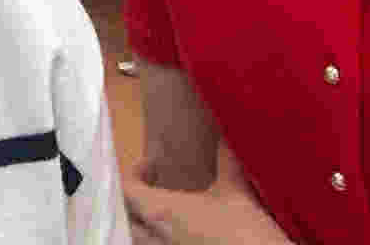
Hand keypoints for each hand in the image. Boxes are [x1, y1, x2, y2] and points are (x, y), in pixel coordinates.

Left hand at [125, 142, 291, 244]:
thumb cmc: (242, 230)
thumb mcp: (236, 192)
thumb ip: (226, 161)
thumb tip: (226, 134)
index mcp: (160, 212)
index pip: (127, 190)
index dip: (133, 173)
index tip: (151, 165)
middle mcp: (155, 238)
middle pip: (129, 218)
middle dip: (135, 202)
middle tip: (153, 188)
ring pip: (142, 239)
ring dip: (146, 225)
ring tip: (166, 212)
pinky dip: (162, 240)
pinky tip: (182, 235)